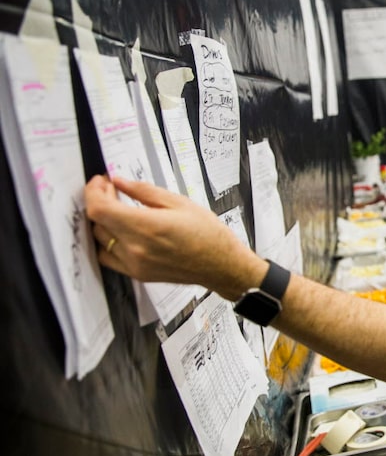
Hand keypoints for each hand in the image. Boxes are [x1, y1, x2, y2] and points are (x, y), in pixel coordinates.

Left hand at [84, 175, 265, 300]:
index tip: (100, 182)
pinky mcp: (138, 274)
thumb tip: (120, 182)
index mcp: (146, 226)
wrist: (222, 265)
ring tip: (117, 209)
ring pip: (101, 240)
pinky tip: (121, 231)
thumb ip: (144, 191)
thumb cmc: (208, 234)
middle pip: (97, 222)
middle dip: (101, 201)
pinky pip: (109, 257)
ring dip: (103, 222)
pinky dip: (109, 242)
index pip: (99, 209)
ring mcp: (135, 264)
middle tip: (112, 190)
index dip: (93, 191)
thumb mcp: (179, 203)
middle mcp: (136, 248)